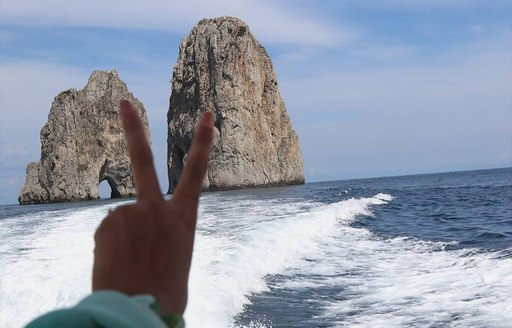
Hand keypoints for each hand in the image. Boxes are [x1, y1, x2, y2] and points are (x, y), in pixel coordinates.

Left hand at [92, 100, 212, 314]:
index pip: (196, 172)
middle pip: (144, 159)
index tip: (206, 115)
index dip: (202, 141)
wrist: (140, 310)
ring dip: (124, 240)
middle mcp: (157, 209)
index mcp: (183, 218)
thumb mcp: (176, 257)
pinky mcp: (106, 225)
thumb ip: (161, 233)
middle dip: (134, 128)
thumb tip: (136, 227)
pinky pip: (108, 233)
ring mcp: (130, 214)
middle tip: (123, 102)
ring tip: (130, 265)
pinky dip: (111, 247)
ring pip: (123, 219)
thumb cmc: (165, 291)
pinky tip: (117, 264)